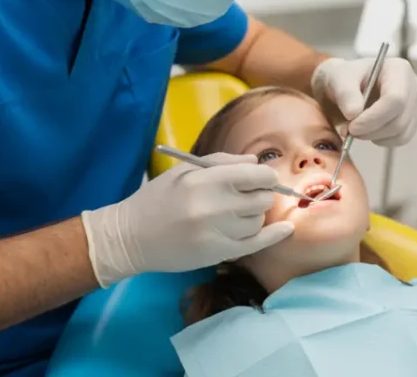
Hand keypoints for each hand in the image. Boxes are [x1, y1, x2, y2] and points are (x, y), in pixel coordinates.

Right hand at [80, 154, 293, 287]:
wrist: (130, 237)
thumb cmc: (158, 199)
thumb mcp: (185, 170)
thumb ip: (223, 163)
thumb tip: (256, 162)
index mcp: (205, 181)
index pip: (256, 175)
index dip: (265, 176)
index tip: (261, 179)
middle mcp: (213, 207)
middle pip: (263, 198)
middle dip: (260, 195)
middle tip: (246, 197)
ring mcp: (217, 233)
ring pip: (258, 220)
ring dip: (253, 216)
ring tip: (233, 214)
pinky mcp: (218, 254)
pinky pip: (257, 244)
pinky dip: (274, 236)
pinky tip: (287, 229)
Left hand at [311, 56, 416, 146]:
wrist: (347, 86)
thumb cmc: (345, 77)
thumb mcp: (339, 78)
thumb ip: (345, 93)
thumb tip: (354, 113)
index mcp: (398, 69)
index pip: (395, 99)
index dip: (374, 118)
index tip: (352, 127)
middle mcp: (413, 87)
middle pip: (399, 119)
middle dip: (372, 130)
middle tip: (349, 130)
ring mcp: (415, 105)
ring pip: (401, 133)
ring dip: (375, 137)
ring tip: (357, 128)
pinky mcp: (411, 121)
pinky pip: (401, 139)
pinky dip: (382, 140)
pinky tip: (369, 130)